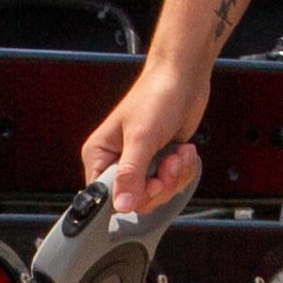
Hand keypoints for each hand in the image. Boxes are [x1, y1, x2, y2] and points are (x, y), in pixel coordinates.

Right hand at [84, 59, 208, 213]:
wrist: (183, 78)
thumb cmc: (156, 96)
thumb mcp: (141, 137)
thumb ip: (130, 174)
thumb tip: (121, 204)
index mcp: (99, 155)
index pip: (106, 197)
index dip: (131, 197)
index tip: (150, 183)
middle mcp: (116, 162)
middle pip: (136, 200)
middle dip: (160, 184)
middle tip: (167, 162)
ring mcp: (140, 164)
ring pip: (158, 194)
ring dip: (175, 175)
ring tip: (176, 152)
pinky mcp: (159, 162)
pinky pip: (172, 184)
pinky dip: (183, 170)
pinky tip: (181, 151)